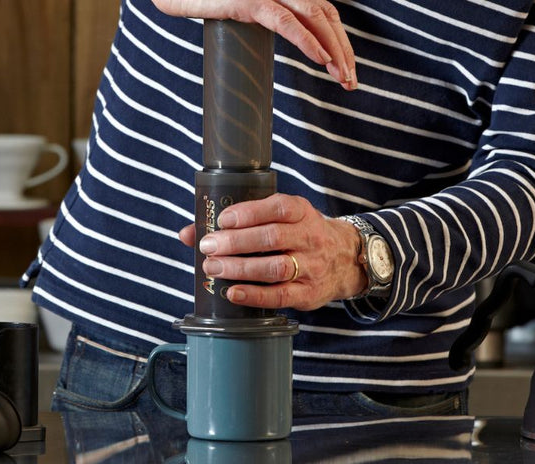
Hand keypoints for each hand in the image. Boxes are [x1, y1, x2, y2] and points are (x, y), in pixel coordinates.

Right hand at [152, 0, 356, 89]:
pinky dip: (307, 40)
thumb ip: (269, 19)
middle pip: (325, 16)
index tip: (347, 71)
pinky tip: (321, 60)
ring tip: (342, 78)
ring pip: (314, 17)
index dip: (340, 42)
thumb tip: (288, 44)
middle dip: (344, 50)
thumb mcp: (243, 11)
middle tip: (351, 82)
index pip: (324, 13)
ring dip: (334, 50)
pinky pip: (285, 20)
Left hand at [179, 193, 366, 309]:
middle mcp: (310, 237)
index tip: (222, 220)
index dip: (249, 213)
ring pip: (275, 268)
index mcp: (302, 212)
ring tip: (212, 268)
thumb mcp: (282, 219)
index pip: (278, 208)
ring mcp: (312, 267)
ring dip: (240, 269)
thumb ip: (241, 222)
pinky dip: (254, 296)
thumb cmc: (300, 235)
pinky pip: (280, 296)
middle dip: (235, 242)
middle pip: (272, 238)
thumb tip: (188, 233)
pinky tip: (232, 293)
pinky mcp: (309, 293)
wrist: (345, 259)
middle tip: (208, 246)